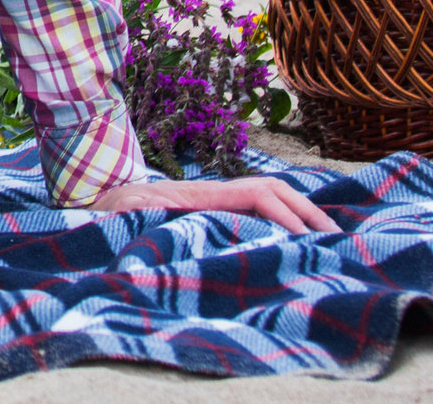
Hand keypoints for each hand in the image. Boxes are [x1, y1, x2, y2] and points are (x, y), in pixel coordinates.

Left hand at [87, 174, 338, 232]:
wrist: (98, 204)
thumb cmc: (110, 213)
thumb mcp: (123, 212)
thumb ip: (141, 211)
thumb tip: (159, 209)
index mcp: (201, 194)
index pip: (256, 194)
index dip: (283, 214)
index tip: (305, 240)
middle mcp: (215, 194)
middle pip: (272, 190)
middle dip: (305, 211)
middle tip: (334, 239)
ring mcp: (217, 202)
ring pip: (269, 198)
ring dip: (300, 214)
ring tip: (328, 241)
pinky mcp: (215, 214)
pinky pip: (257, 213)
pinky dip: (284, 221)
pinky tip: (301, 243)